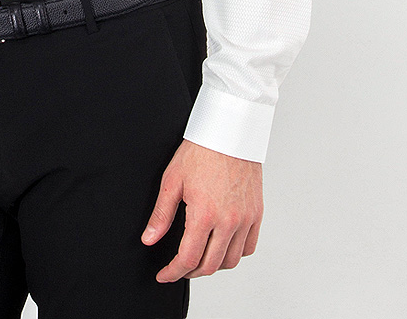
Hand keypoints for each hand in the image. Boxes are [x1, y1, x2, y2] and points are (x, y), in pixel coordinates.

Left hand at [141, 138, 262, 280]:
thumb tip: (149, 239)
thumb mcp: (172, 180)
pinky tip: (222, 247)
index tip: (164, 275)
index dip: (173, 272)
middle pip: (210, 265)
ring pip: (232, 260)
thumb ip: (161, 214)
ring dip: (213, 265)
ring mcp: (246, 218)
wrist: (229, 131)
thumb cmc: (200, 150)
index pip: (188, 258)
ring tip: (199, 258)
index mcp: (205, 214)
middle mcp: (228, 221)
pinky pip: (249, 246)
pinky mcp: (257, 213)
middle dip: (190, 272)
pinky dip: (235, 253)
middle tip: (178, 268)